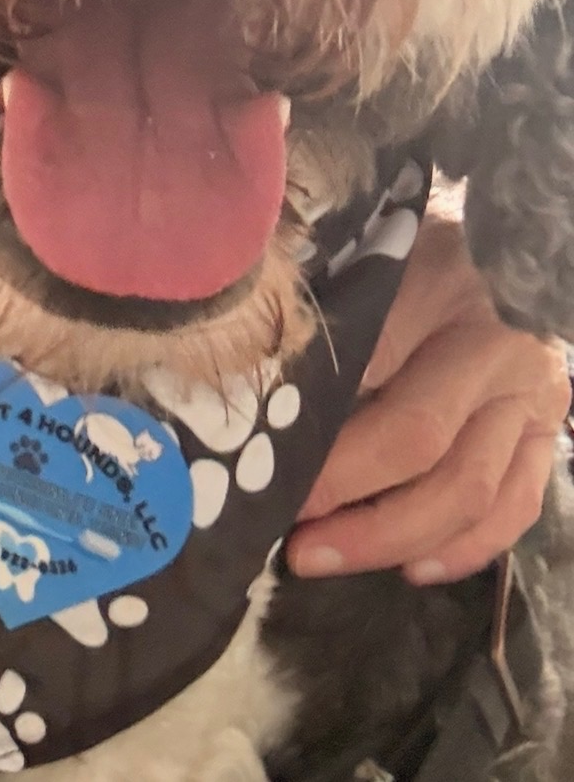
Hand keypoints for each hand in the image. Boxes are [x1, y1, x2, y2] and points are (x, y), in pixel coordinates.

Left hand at [287, 201, 570, 584]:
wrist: (512, 225)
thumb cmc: (412, 237)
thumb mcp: (363, 246)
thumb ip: (322, 304)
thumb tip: (250, 374)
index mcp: (436, 286)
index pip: (367, 370)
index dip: (314, 432)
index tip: (260, 467)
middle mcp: (495, 346)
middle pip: (420, 441)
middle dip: (347, 500)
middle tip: (288, 535)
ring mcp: (533, 394)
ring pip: (471, 490)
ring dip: (393, 539)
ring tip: (323, 558)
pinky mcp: (553, 427)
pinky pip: (519, 505)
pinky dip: (468, 549)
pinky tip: (413, 569)